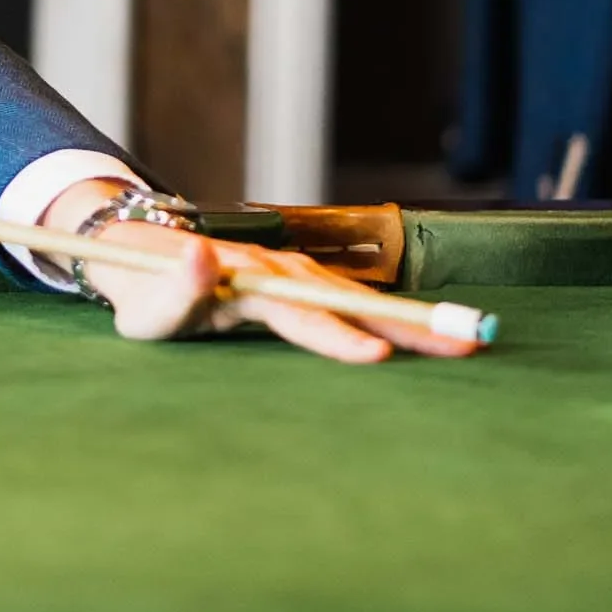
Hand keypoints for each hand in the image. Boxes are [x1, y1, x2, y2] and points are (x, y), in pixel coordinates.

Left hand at [39, 181, 476, 361]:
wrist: (144, 254)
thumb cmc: (143, 292)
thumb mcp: (145, 305)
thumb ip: (174, 291)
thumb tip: (202, 256)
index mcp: (246, 280)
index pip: (300, 313)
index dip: (337, 335)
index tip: (377, 357)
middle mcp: (281, 270)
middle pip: (351, 303)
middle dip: (408, 326)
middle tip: (465, 343)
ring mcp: (298, 275)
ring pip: (363, 301)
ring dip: (415, 322)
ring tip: (468, 342)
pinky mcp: (306, 285)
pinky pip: (357, 303)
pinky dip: (397, 319)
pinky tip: (435, 337)